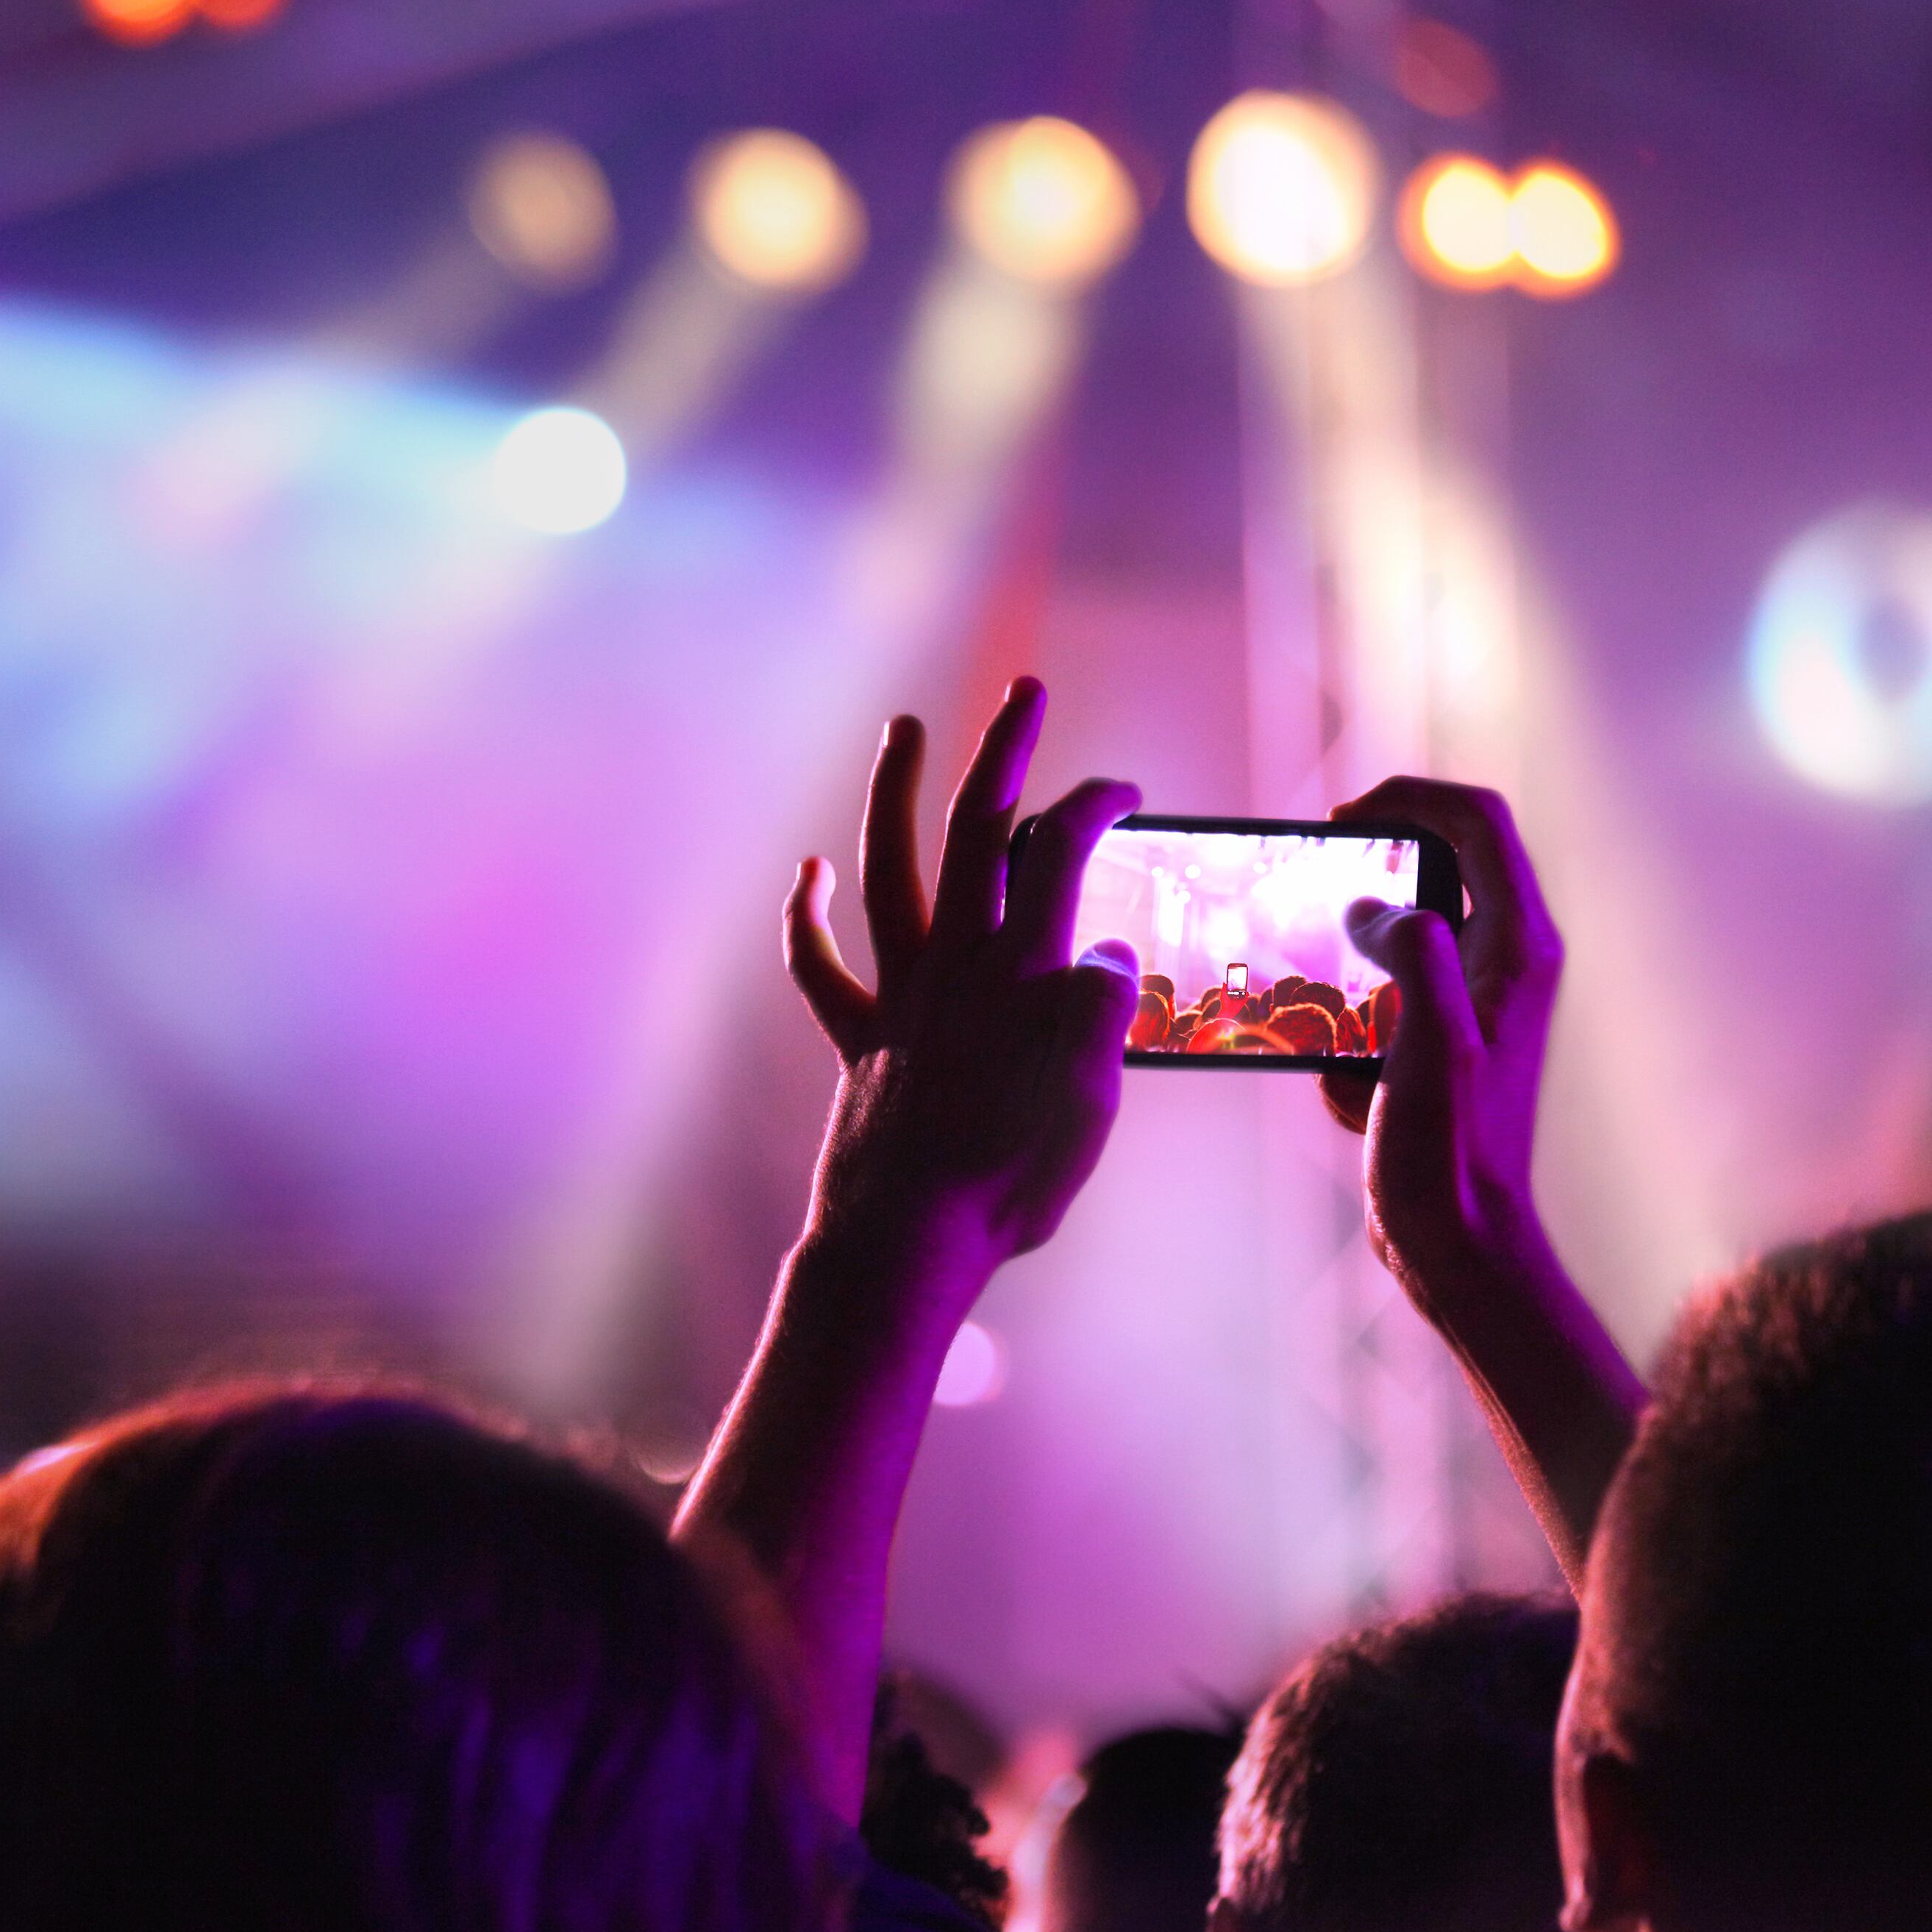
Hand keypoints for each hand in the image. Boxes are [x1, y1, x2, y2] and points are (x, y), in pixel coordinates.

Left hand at [786, 677, 1143, 1287]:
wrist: (910, 1238)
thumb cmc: (1011, 1178)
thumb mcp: (1091, 1095)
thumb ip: (1099, 1008)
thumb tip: (1103, 949)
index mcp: (1025, 972)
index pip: (1061, 854)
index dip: (1094, 804)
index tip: (1123, 791)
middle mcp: (956, 964)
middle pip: (977, 831)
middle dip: (1002, 753)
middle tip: (1024, 694)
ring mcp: (900, 996)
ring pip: (889, 869)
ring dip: (893, 792)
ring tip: (902, 728)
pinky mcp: (860, 1039)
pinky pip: (821, 966)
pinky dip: (808, 915)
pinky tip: (809, 870)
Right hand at [1316, 777, 1563, 1304]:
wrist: (1456, 1242)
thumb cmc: (1451, 1153)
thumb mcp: (1431, 1043)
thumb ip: (1415, 951)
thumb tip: (1374, 908)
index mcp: (1517, 947)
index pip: (1478, 822)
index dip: (1410, 798)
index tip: (1341, 818)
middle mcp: (1502, 962)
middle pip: (1440, 865)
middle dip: (1368, 878)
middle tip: (1311, 896)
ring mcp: (1470, 1001)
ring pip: (1401, 934)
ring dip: (1348, 960)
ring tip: (1319, 1004)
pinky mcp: (1435, 1040)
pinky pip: (1379, 999)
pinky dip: (1348, 1025)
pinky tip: (1344, 1081)